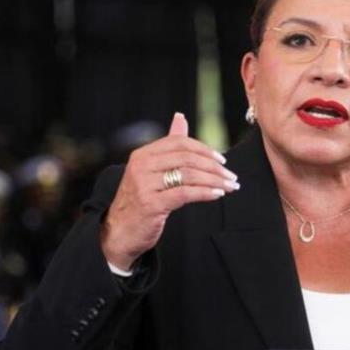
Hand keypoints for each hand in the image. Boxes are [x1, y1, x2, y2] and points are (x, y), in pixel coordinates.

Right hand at [100, 113, 238, 269]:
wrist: (119, 232)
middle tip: (231, 176)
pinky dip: (205, 192)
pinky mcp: (151, 204)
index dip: (204, 150)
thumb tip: (180, 117)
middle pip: (187, 158)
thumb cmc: (139, 200)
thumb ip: (168, 146)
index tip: (222, 160)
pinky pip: (185, 193)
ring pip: (189, 175)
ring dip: (214, 180)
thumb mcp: (150, 170)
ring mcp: (145, 185)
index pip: (180, 143)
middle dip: (214, 167)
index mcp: (143, 154)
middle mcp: (142, 166)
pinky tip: (217, 194)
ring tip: (229, 186)